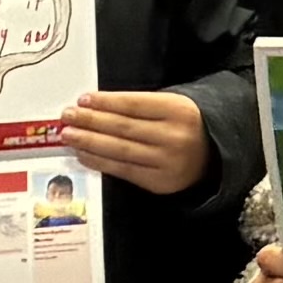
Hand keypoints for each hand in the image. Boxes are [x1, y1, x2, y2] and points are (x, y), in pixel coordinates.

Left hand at [68, 87, 207, 194]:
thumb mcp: (172, 105)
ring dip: (90, 142)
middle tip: (67, 116)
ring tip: (69, 135)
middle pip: (123, 127)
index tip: (83, 99)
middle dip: (91, 121)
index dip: (106, 103)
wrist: (215, 156)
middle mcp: (173, 136)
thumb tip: (96, 108)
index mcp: (178, 110)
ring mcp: (166, 162)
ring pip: (120, 150)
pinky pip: (123, 171)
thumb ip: (140, 106)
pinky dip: (100, 162)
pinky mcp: (160, 182)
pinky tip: (84, 155)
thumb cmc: (185, 125)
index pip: (133, 105)